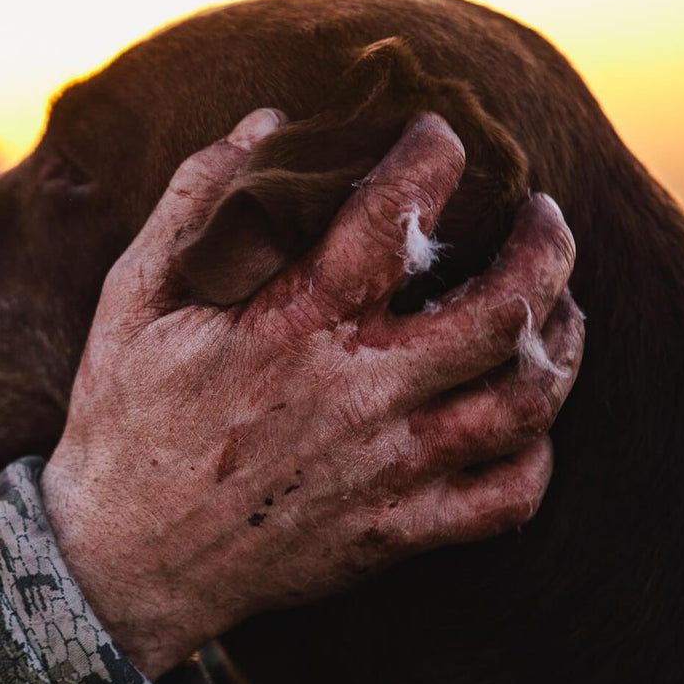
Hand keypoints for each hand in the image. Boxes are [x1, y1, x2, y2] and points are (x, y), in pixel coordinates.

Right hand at [42, 109, 583, 678]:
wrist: (117, 563)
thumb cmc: (123, 424)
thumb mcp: (131, 299)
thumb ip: (193, 201)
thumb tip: (263, 120)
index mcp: (294, 327)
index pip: (396, 217)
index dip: (433, 157)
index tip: (438, 138)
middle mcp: (359, 394)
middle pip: (505, 308)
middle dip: (546, 245)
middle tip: (543, 215)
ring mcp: (388, 471)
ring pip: (527, 400)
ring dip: (565, 343)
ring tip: (561, 306)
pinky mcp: (396, 534)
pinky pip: (508, 498)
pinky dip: (537, 454)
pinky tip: (527, 418)